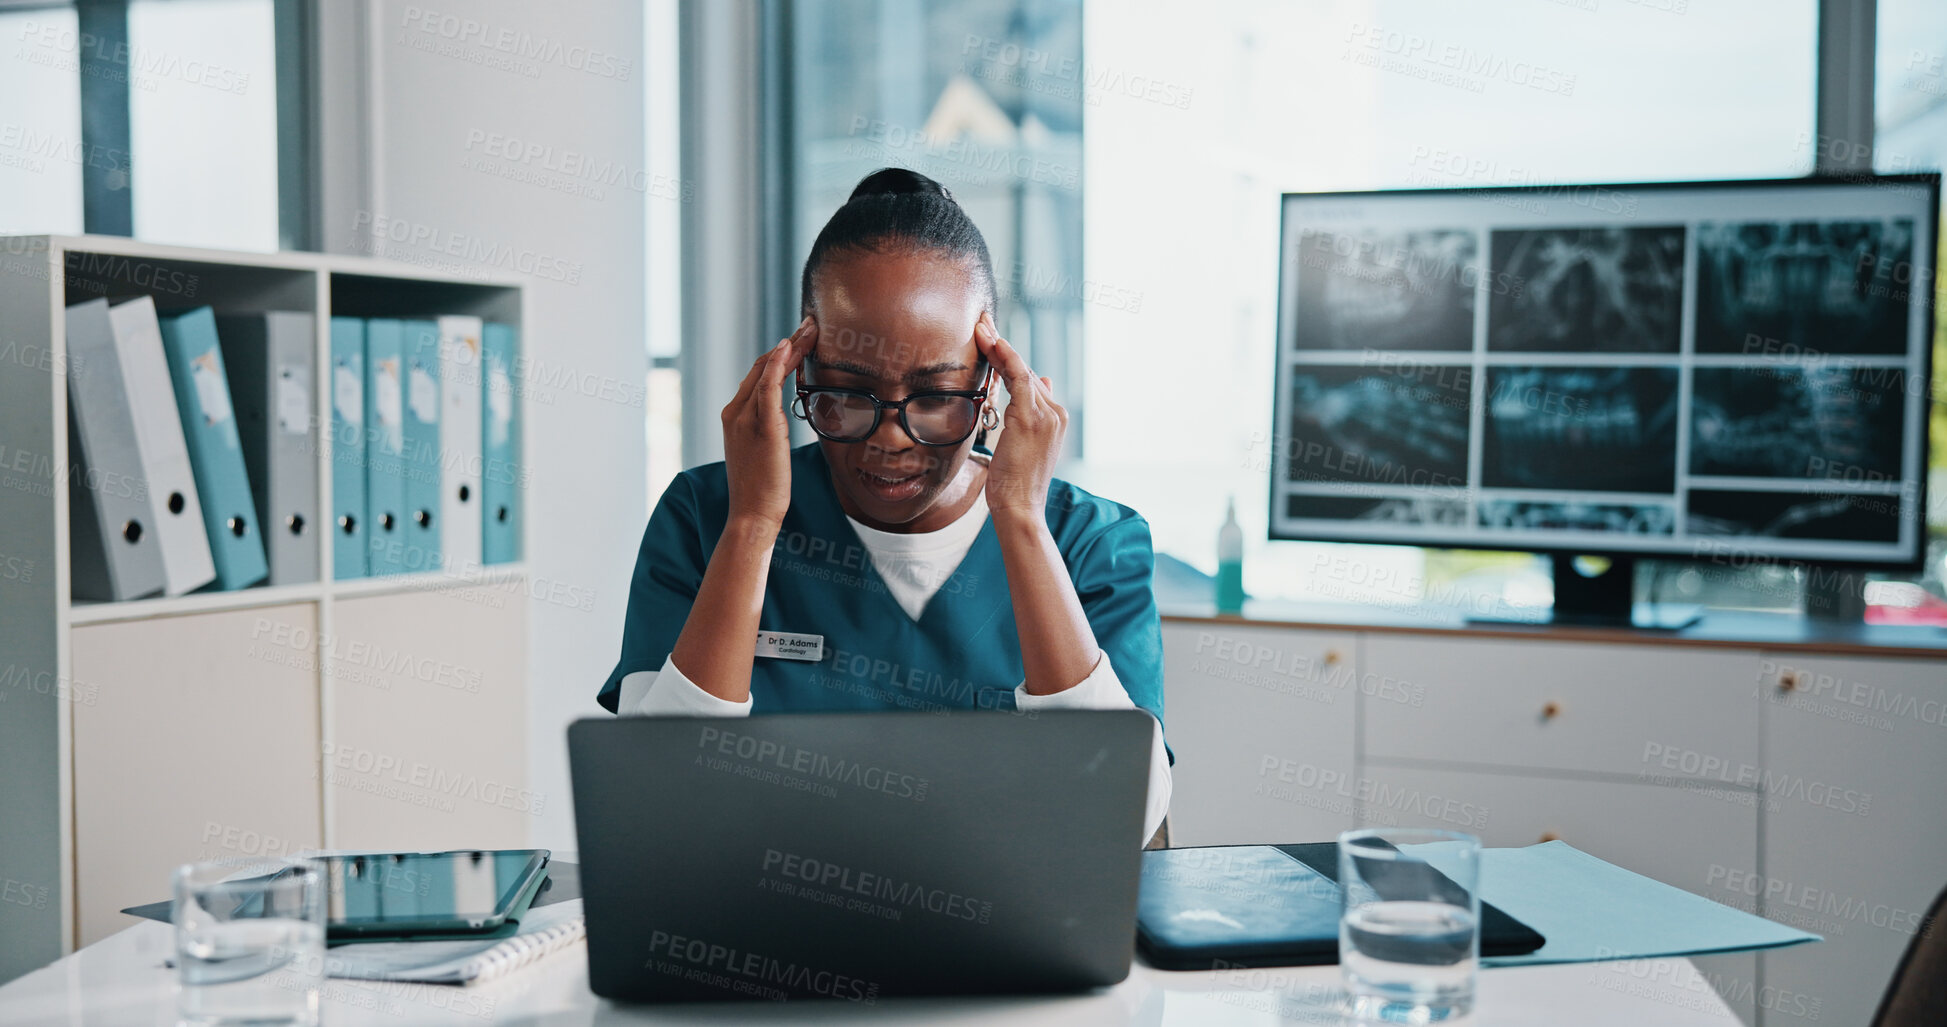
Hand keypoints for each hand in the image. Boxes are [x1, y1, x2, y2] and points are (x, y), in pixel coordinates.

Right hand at [721, 316, 815, 528]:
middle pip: (761, 366)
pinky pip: (767, 386)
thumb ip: (768, 431)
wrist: (751, 514)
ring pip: (766, 370)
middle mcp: (735, 412)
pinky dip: (778, 364)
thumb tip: (781, 422)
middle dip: (788, 344)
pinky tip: (790, 347)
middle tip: (811, 326)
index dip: (780, 355)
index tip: (801, 340)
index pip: (757, 375)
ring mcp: (745, 418)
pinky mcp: (760, 426)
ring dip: (790, 346)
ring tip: (811, 330)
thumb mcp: (763, 453)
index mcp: (734, 417)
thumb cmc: (762, 490)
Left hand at [973, 311, 1065, 517]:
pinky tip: (991, 341)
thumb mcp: (1024, 444)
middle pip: (1025, 370)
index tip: (992, 339)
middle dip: (1002, 346)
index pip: (1029, 380)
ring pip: (1020, 370)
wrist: (1020, 507)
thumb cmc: (1016, 482)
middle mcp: (1056, 413)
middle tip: (982, 322)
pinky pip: (1018, 377)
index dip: (1009, 358)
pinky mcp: (1032, 418)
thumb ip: (1029, 414)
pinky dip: (1004, 357)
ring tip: (980, 326)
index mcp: (1054, 419)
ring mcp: (1047, 414)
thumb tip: (1039, 380)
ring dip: (998, 346)